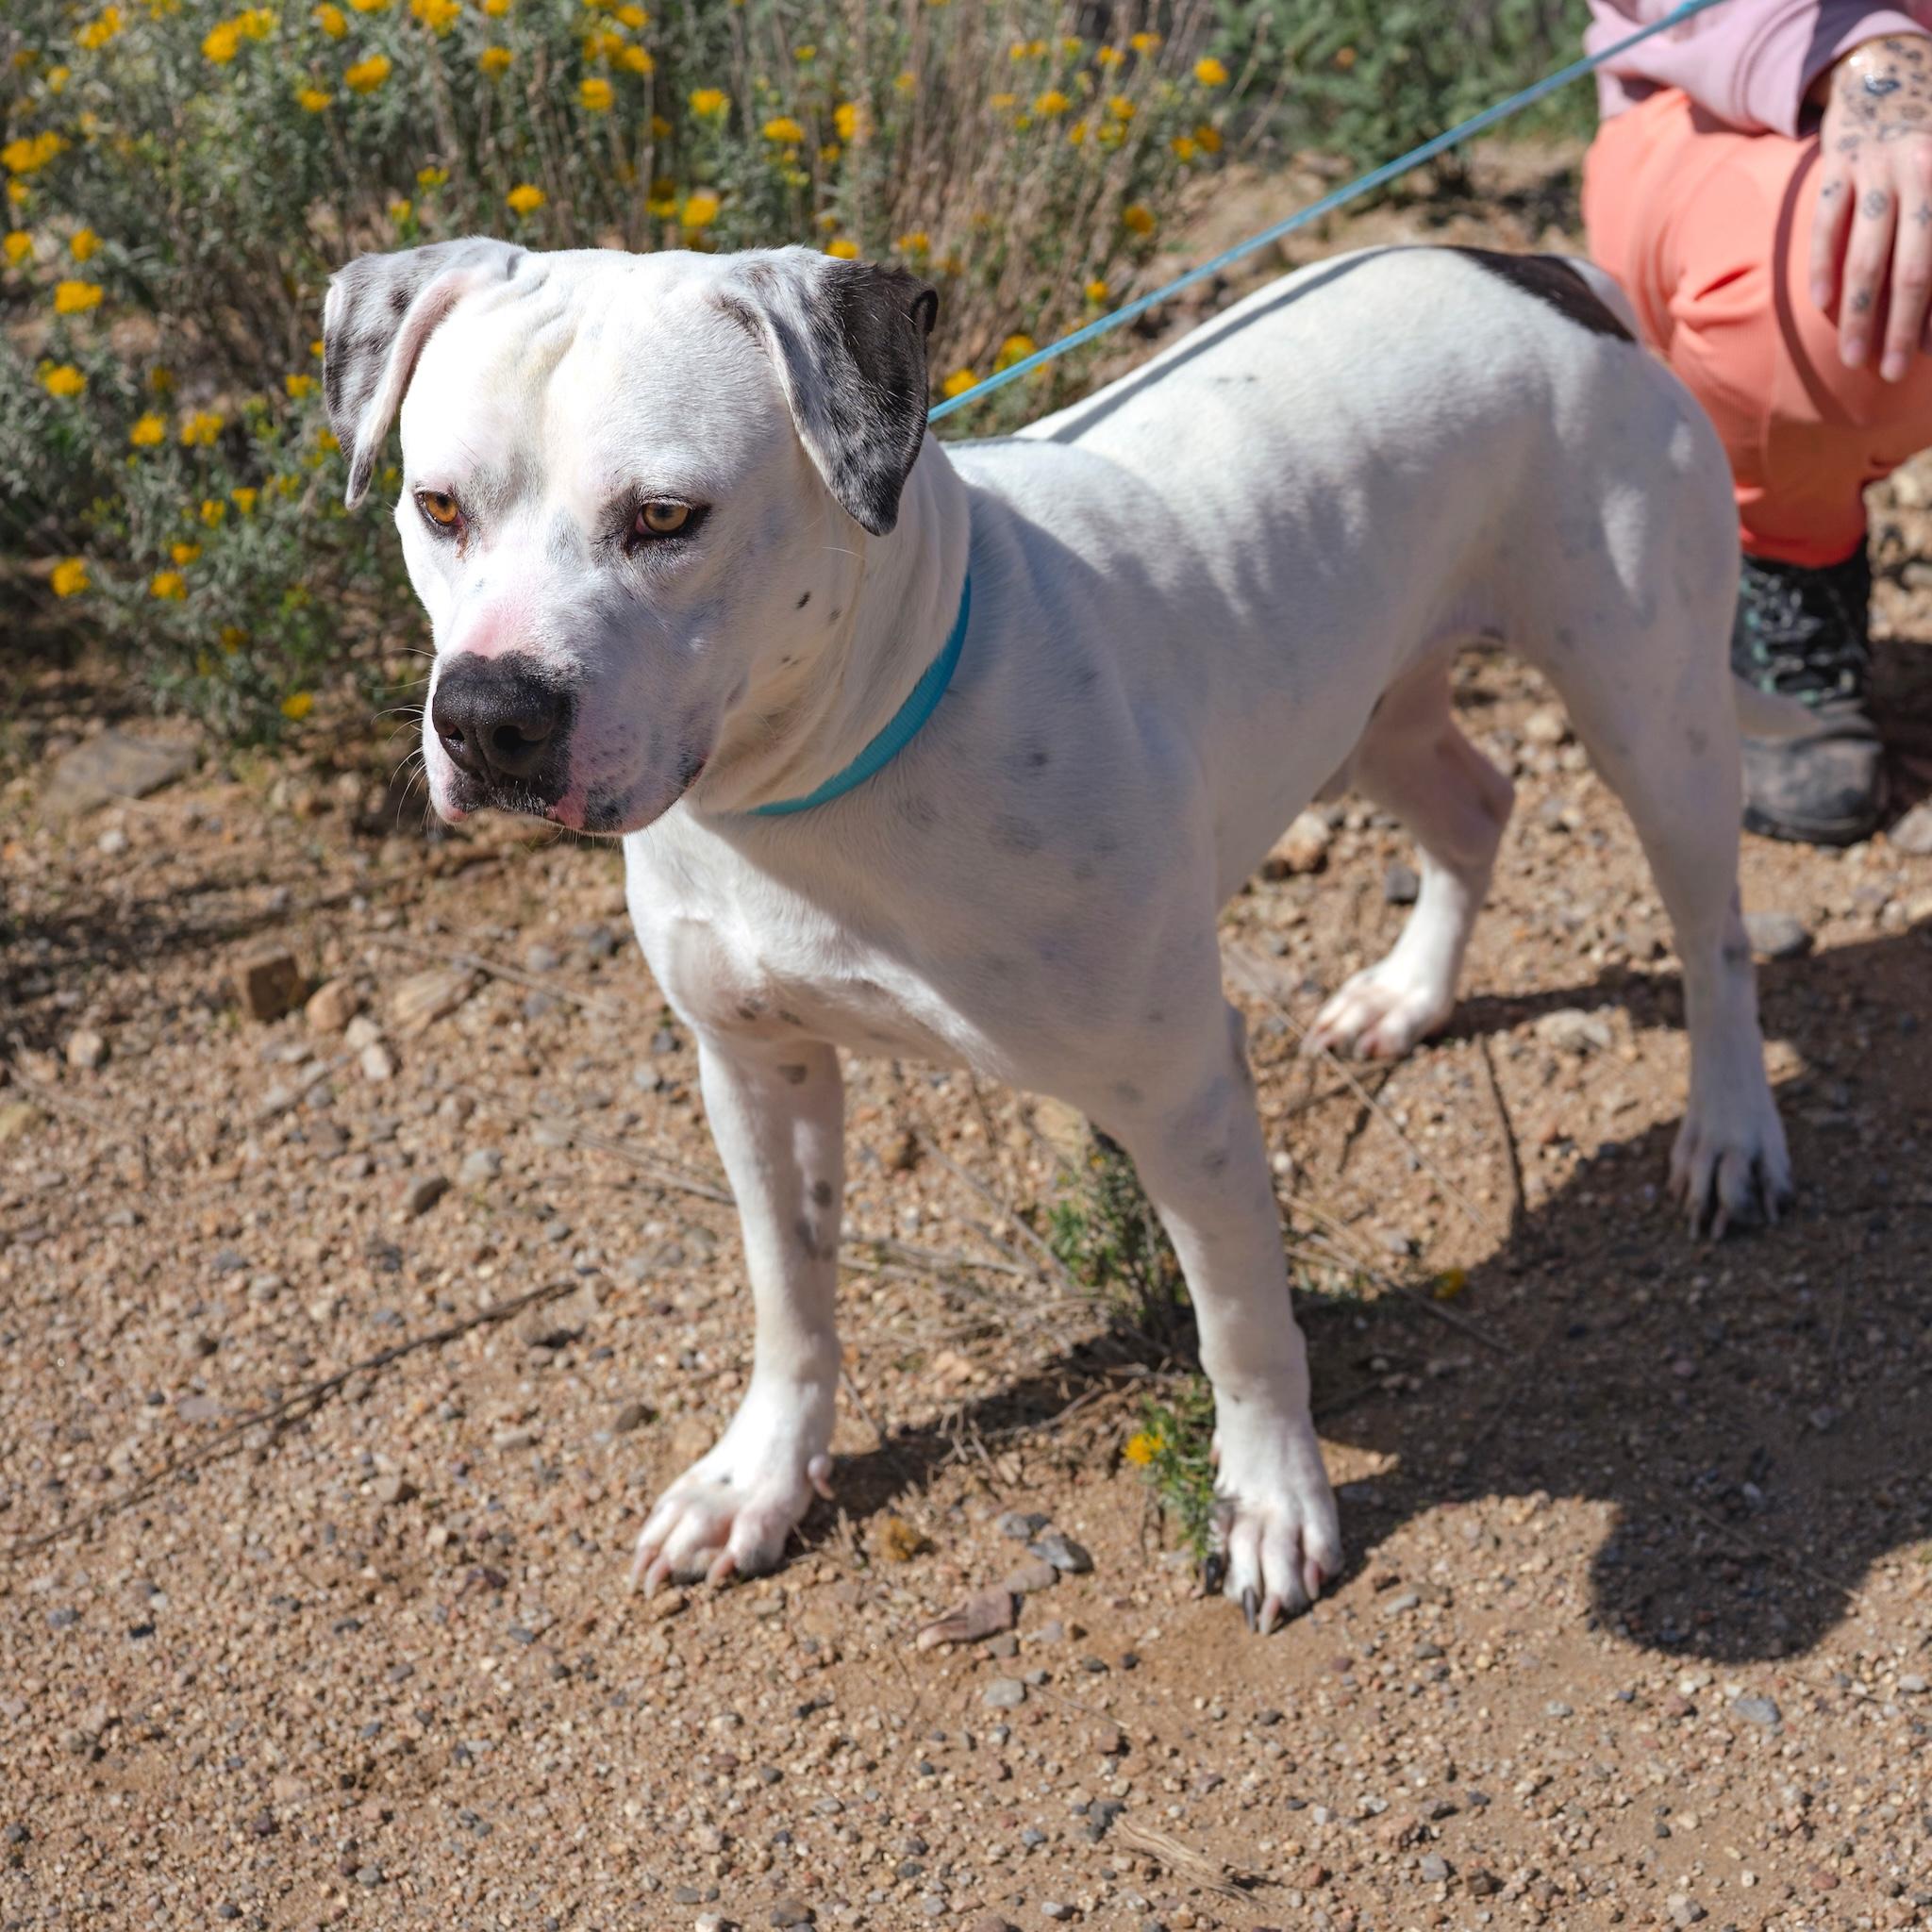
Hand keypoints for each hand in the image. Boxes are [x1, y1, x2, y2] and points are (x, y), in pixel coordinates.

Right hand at [1813, 35, 1931, 380]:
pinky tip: (1822, 305)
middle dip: (1900, 327)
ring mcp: (1878, 168)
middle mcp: (1924, 171)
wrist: (1888, 75)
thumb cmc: (1924, 148)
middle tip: (1889, 374)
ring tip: (1852, 358)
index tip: (1923, 358)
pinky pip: (1828, 224)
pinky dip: (1823, 267)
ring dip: (1859, 314)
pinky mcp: (1837, 164)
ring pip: (1868, 256)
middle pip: (1913, 268)